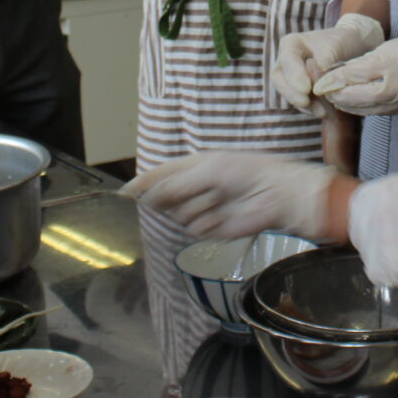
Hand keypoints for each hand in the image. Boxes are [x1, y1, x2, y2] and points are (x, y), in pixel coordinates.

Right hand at [121, 152, 336, 240]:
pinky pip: (194, 228)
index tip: (123, 193)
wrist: (274, 195)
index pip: (158, 177)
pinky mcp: (209, 230)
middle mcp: (192, 189)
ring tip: (220, 198)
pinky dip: (207, 221)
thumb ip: (177, 183)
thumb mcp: (208, 169)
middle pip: (163, 199)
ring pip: (178, 215)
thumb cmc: (246, 172)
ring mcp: (199, 210)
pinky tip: (223, 214)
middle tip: (199, 189)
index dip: (141, 185)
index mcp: (191, 168)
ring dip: (198, 206)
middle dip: (172, 197)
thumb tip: (151, 196)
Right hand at [271, 14, 385, 112]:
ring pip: (289, 93)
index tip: (306, 88)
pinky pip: (301, 102)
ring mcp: (291, 78)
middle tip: (306, 103)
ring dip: (303, 105)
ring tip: (321, 112)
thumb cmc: (341, 42)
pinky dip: (311, 108)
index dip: (294, 75)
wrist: (350, 48)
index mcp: (291, 44)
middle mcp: (286, 62)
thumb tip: (319, 76)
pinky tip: (323, 113)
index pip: (287, 60)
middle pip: (280, 79)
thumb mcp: (335, 46)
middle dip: (292, 94)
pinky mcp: (301, 92)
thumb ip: (325, 59)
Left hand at [313, 26, 397, 115]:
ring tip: (336, 97)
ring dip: (351, 105)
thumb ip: (363, 63)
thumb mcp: (390, 48)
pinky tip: (358, 102)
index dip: (334, 82)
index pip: (356, 79)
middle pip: (361, 99)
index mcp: (395, 69)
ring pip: (371, 109)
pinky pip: (385, 112)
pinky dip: (368, 108)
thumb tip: (334, 75)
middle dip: (339, 96)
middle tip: (323, 91)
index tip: (318, 83)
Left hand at [349, 175, 397, 299]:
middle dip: (381, 245)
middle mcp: (372, 210)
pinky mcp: (382, 265)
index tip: (393, 233)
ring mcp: (374, 238)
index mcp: (382, 188)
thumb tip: (392, 219)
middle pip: (362, 236)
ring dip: (393, 263)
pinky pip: (383, 278)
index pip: (360, 212)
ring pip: (373, 259)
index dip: (376, 226)